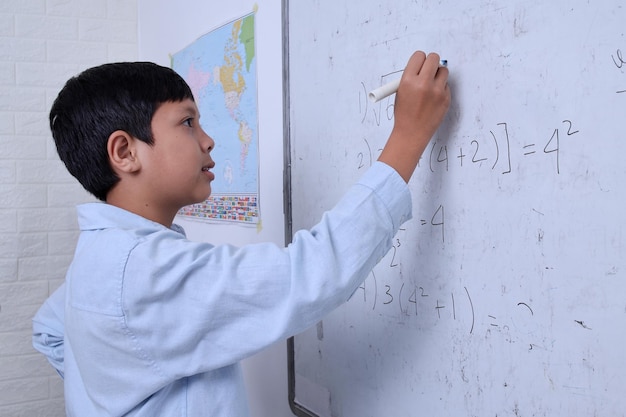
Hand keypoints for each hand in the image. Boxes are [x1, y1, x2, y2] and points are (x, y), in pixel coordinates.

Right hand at [378, 51, 450, 181]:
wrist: (411, 134)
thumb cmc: (404, 114)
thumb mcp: (400, 92)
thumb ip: (412, 77)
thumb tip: (423, 64)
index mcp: (408, 81)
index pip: (419, 56)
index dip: (419, 60)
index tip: (419, 65)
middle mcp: (423, 83)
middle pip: (434, 58)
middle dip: (431, 62)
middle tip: (428, 70)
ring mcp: (437, 91)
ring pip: (443, 70)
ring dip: (438, 75)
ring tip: (431, 86)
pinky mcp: (446, 98)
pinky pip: (446, 85)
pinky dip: (441, 89)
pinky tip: (433, 100)